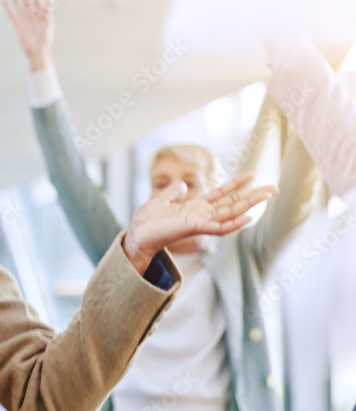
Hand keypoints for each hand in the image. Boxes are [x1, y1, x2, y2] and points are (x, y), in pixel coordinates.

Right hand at [2, 0, 53, 71]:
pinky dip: (6, 6)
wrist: (37, 50)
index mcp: (39, 11)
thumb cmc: (45, 37)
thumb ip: (48, 9)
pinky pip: (10, 13)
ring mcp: (22, 17)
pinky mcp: (16, 23)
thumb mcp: (48, 22)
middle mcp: (30, 12)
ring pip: (17, 2)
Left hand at [123, 173, 277, 273]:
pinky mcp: (195, 229)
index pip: (220, 194)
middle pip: (232, 203)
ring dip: (250, 205)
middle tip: (273, 188)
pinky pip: (219, 228)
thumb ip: (173, 193)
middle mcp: (202, 214)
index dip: (236, 184)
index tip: (251, 175)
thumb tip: (182, 186)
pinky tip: (249, 218)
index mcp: (195, 207)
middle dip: (252, 196)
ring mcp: (201, 222)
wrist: (137, 235)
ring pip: (231, 213)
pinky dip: (234, 224)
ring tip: (267, 196)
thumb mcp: (160, 200)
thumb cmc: (147, 221)